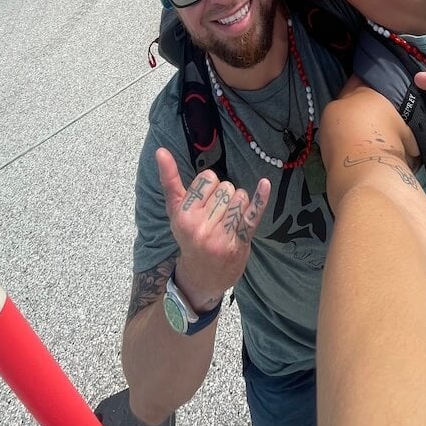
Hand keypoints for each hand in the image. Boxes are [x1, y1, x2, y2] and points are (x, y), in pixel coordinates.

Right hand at [156, 148, 270, 307]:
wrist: (202, 275)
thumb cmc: (188, 235)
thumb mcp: (175, 210)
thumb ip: (169, 179)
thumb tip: (160, 150)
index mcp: (183, 215)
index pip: (207, 177)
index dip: (209, 186)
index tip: (204, 201)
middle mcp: (201, 226)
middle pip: (225, 187)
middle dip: (224, 195)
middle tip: (215, 215)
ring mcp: (221, 236)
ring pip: (240, 197)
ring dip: (238, 204)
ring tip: (227, 220)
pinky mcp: (240, 242)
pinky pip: (253, 214)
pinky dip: (260, 199)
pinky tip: (265, 184)